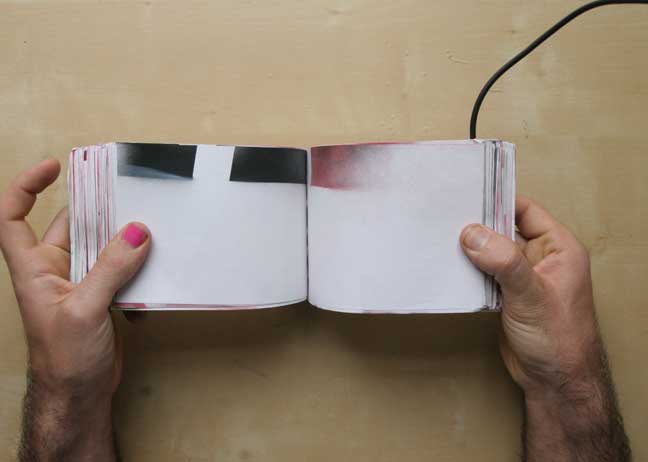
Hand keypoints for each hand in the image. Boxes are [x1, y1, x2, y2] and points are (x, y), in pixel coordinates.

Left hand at [0, 158, 150, 460]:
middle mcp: (55, 269)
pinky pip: (122, 267)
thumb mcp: (83, 310)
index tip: (54, 167)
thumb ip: (109, 269)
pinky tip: (156, 259)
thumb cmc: (64, 358)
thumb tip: (138, 231)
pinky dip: (138, 261)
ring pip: (102, 244)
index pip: (12, 218)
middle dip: (97, 208)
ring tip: (151, 219)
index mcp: (34, 268)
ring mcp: (82, 282)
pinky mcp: (104, 295)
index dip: (26, 187)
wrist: (79, 394)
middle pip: (73, 225)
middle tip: (128, 190)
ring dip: (124, 235)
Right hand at [460, 196, 629, 460]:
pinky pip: (484, 273)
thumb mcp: (531, 295)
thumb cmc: (558, 339)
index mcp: (559, 249)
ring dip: (471, 249)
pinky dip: (468, 270)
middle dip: (479, 225)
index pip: (526, 211)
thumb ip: (504, 262)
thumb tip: (471, 233)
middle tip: (447, 216)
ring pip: (491, 252)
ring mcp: (522, 277)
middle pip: (505, 230)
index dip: (499, 202)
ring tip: (442, 239)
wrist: (553, 381)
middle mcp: (541, 258)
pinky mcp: (506, 295)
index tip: (469, 195)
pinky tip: (449, 266)